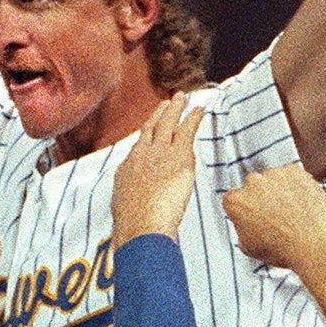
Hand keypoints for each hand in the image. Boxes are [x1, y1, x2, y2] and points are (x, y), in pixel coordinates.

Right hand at [110, 96, 204, 247]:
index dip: (147, 133)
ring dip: (176, 109)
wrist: (140, 227)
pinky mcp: (178, 156)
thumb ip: (136, 199)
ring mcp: (159, 154)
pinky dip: (192, 118)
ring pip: (168, 124)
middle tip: (169, 102)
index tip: (152, 124)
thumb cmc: (134, 228)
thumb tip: (141, 204)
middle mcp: (141, 156)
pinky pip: (187, 131)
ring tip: (183, 98)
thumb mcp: (127, 209)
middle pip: (151, 128)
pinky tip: (199, 110)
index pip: (140, 145)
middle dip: (160, 114)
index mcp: (128, 169)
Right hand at [221, 162, 325, 273]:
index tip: (256, 218)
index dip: (245, 210)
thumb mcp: (248, 247)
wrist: (312, 246)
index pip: (235, 199)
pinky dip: (296, 185)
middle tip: (276, 215)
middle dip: (261, 197)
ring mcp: (274, 174)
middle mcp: (252, 182)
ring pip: (273, 179)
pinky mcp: (294, 171)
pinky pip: (292, 175)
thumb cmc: (280, 250)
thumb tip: (245, 221)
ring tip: (292, 212)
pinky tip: (301, 203)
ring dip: (279, 190)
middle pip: (253, 186)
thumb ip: (241, 228)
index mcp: (235, 200)